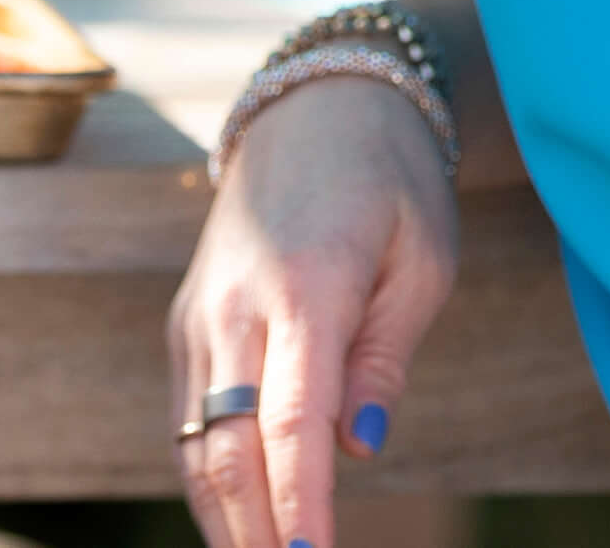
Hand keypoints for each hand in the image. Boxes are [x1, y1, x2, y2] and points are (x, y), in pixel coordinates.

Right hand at [169, 74, 459, 547]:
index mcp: (305, 285)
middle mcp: (234, 305)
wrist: (316, 104)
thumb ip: (386, 355)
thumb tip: (360, 447)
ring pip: (197, 444)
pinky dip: (210, 481)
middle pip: (229, 448)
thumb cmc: (390, 181)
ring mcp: (199, 316)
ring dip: (225, 521)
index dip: (300, 503)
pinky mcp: (187, 324)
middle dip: (256, 535)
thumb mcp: (423, 258)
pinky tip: (241, 527)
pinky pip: (191, 420)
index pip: (292, 421)